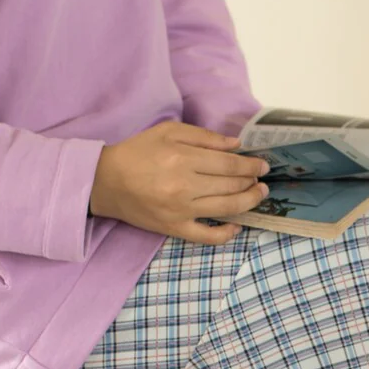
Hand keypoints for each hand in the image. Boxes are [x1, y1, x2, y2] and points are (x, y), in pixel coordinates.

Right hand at [89, 120, 269, 244]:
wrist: (105, 182)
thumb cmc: (137, 152)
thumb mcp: (167, 132)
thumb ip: (204, 137)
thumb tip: (235, 145)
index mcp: (183, 158)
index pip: (229, 165)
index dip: (251, 166)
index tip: (262, 166)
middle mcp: (184, 186)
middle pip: (231, 185)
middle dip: (252, 182)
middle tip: (262, 180)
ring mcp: (181, 210)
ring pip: (226, 208)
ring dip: (249, 202)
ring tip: (258, 195)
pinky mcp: (174, 228)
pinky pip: (207, 236)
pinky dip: (226, 234)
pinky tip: (237, 226)